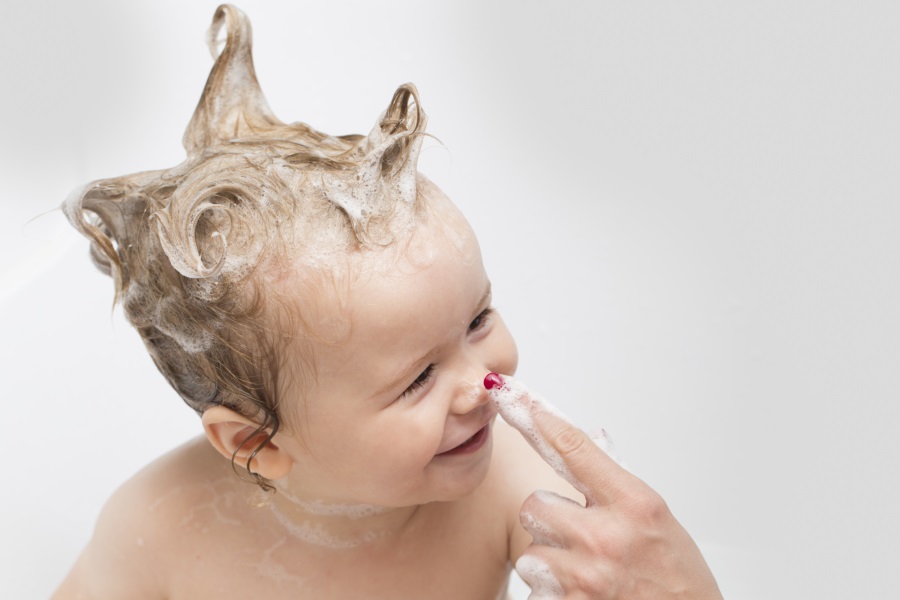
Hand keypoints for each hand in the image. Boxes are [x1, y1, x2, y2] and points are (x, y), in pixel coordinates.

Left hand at [489, 377, 722, 598]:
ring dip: (551, 559)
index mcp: (633, 503)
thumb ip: (616, 481)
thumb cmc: (678, 576)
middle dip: (550, 518)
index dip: (539, 419)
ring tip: (588, 570)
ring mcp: (586, 575)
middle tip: (580, 535)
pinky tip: (583, 593)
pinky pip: (535, 585)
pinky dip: (552, 590)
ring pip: (531, 549)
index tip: (515, 398)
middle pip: (535, 504)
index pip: (574, 449)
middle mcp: (606, 536)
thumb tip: (593, 440)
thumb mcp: (656, 518)